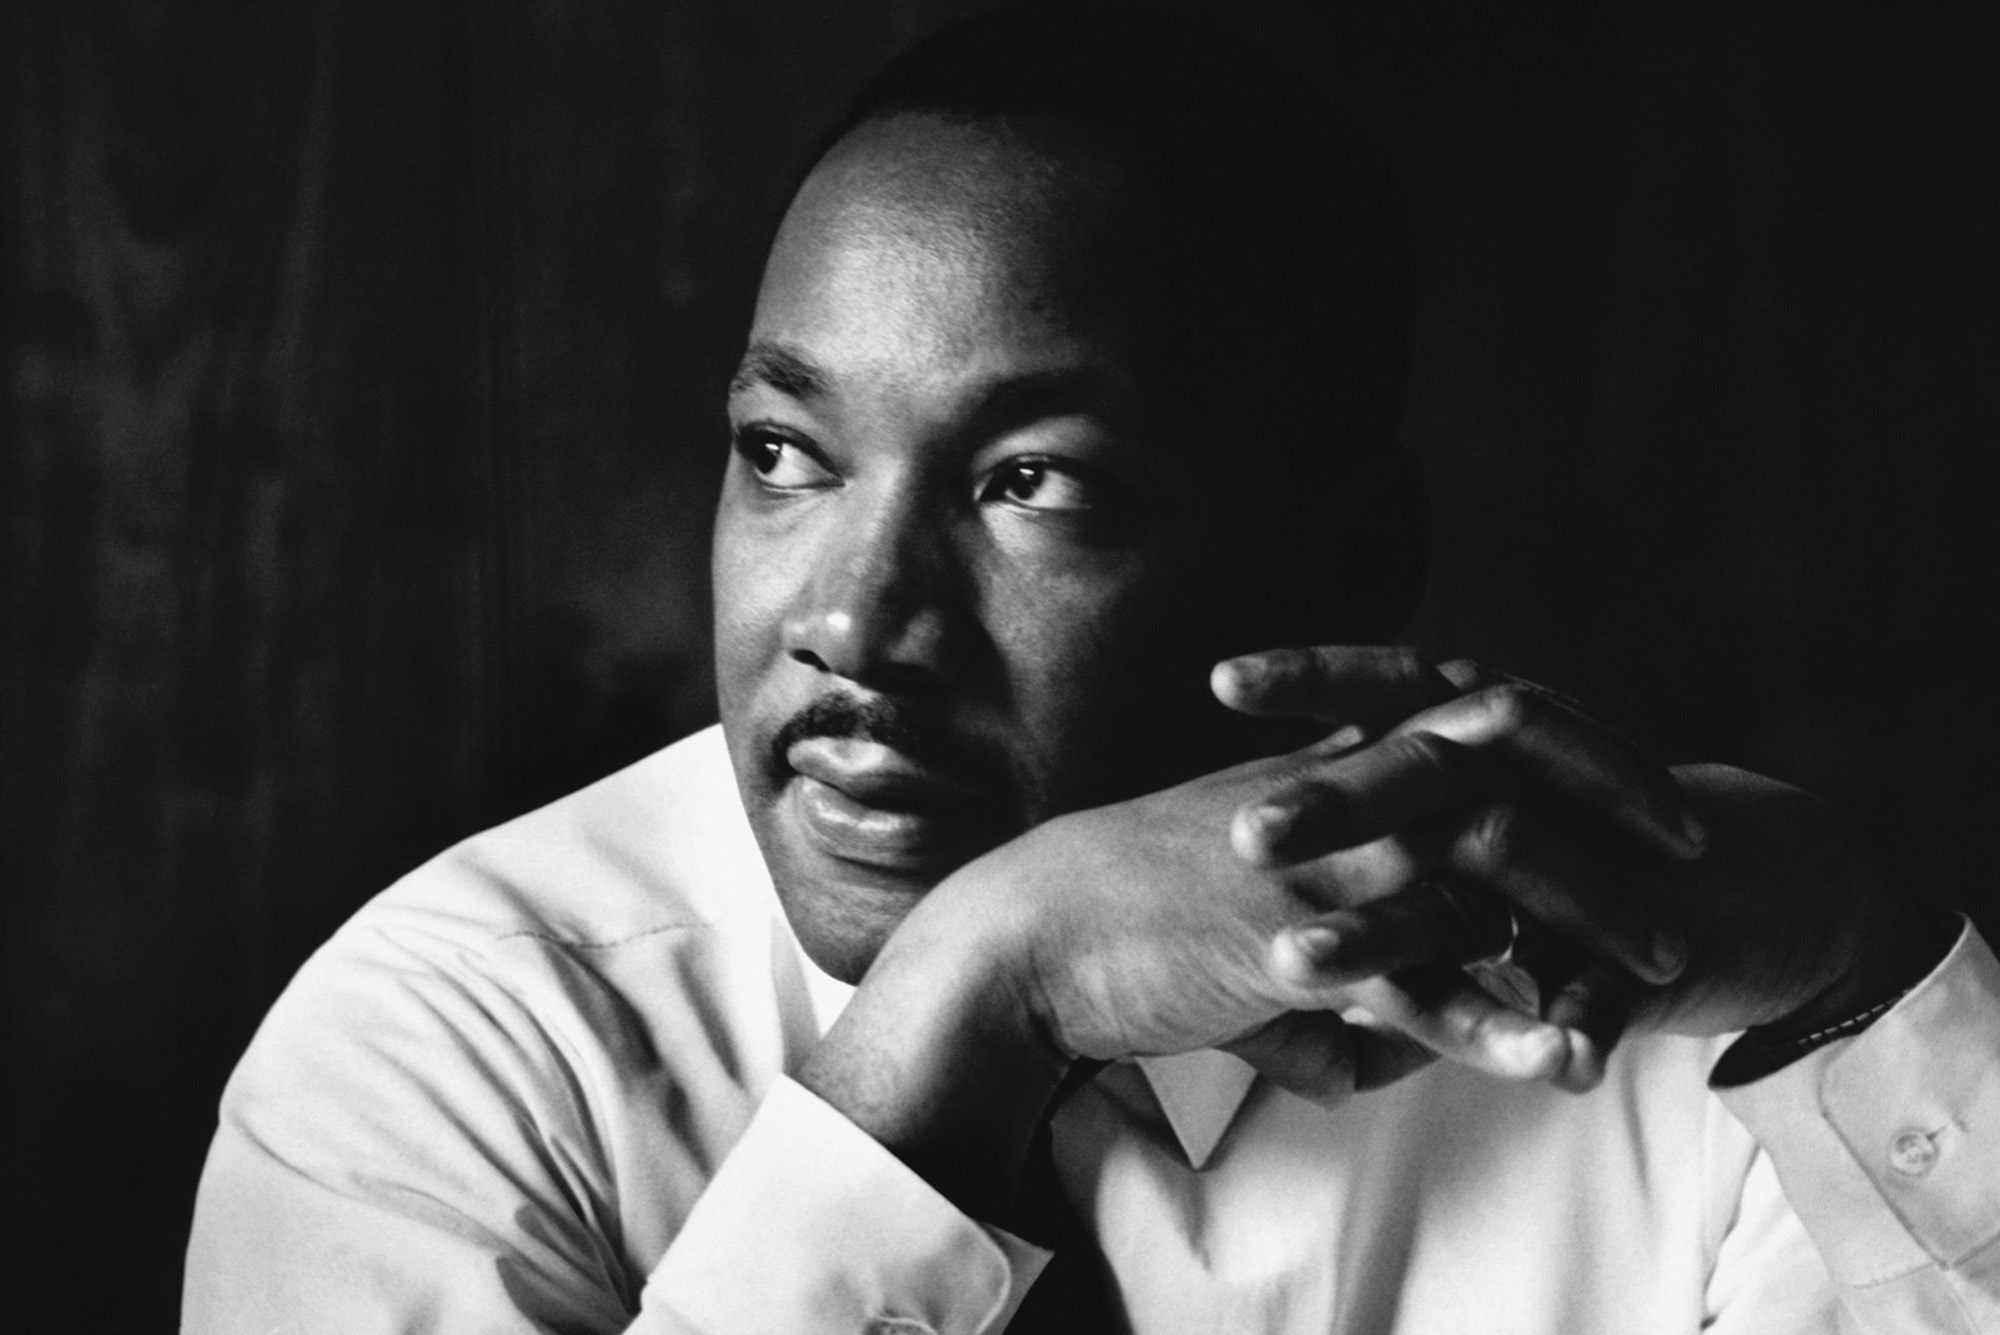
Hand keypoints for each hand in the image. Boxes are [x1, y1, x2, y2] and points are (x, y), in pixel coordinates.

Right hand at [801, 711, 1689, 1219]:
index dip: (1570, 742)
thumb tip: (1393, 1048)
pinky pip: (1419, 988)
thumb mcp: (1241, 900)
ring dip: (1580, 924)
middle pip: (1507, 763)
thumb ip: (1332, 953)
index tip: (1638, 784)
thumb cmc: (1130, 909)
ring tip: (1655, 977)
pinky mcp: (1288, 948)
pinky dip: (1497, 1026)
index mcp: (1329, 762)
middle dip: (1612, 802)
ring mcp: (1316, 866)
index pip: (1476, 715)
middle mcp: (1333, 795)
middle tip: (1691, 854)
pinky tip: (1559, 1058)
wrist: (1033, 931)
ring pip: (1483, 880)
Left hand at [1216, 646, 1954, 1078]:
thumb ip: (1372, 818)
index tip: (1219, 680)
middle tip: (1244, 834)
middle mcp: (1531, 781)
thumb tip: (1245, 821)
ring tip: (1295, 966)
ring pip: (1496, 877)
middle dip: (1333, 802)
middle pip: (1423, 772)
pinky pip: (1595, 993)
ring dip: (1388, 930)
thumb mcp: (1467, 812)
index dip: (1313, 675)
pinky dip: (1565, 1028)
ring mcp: (1588, 862)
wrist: (1746, 884)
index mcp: (1479, 737)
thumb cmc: (1567, 843)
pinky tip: (1536, 1065)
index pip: (1388, 688)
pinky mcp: (1640, 954)